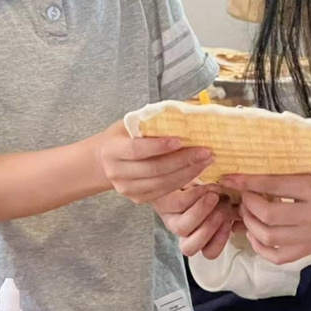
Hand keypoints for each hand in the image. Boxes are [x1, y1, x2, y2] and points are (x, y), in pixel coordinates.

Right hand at [95, 120, 212, 202]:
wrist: (105, 161)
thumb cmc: (122, 136)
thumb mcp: (130, 124)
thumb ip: (152, 121)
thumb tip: (185, 112)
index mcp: (112, 150)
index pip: (137, 150)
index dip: (159, 146)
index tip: (180, 140)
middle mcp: (117, 172)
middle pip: (154, 169)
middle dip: (183, 160)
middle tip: (205, 151)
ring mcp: (127, 189)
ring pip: (162, 183)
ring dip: (188, 172)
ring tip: (206, 160)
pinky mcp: (138, 198)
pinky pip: (164, 192)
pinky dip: (183, 182)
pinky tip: (197, 171)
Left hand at [152, 185, 239, 258]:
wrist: (183, 167)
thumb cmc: (207, 184)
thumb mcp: (224, 199)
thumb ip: (233, 210)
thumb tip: (244, 215)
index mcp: (199, 234)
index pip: (208, 253)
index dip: (220, 241)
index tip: (230, 223)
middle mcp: (183, 230)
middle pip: (189, 249)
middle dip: (210, 229)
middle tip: (224, 208)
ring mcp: (169, 218)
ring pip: (181, 229)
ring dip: (202, 213)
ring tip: (215, 196)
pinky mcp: (162, 201)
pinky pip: (179, 204)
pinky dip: (197, 194)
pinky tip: (206, 185)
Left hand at [221, 164, 310, 263]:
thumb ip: (289, 169)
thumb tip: (252, 166)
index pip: (274, 185)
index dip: (248, 182)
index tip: (230, 177)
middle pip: (268, 216)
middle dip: (248, 204)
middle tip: (243, 195)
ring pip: (269, 238)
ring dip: (250, 224)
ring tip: (247, 212)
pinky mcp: (310, 249)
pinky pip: (278, 257)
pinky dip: (260, 248)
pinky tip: (254, 234)